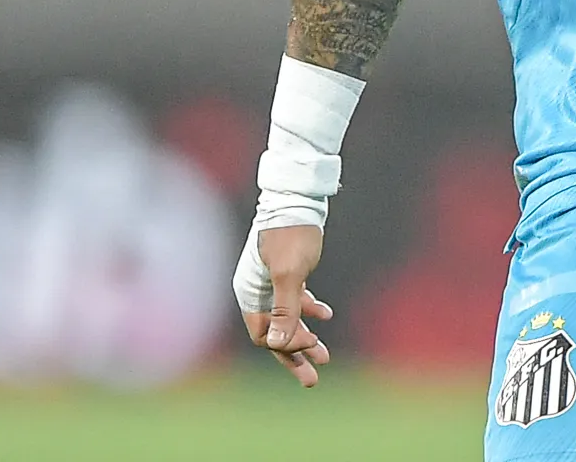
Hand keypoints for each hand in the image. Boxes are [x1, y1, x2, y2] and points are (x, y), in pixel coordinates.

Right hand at [240, 223, 335, 386]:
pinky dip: (309, 310)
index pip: (265, 335)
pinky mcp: (284, 272)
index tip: (312, 344)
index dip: (287, 346)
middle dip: (295, 355)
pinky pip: (294, 300)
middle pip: (274, 333)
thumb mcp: (290, 274)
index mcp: (249, 293)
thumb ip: (285, 310)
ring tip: (324, 355)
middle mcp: (256, 291)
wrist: (298, 198)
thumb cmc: (291, 234)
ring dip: (304, 337)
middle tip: (314, 378)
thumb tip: (278, 345)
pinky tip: (325, 315)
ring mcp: (269, 282)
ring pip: (286, 319)